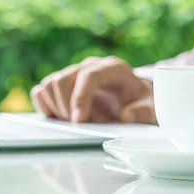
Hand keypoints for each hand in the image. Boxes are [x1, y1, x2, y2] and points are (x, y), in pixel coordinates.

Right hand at [30, 56, 154, 122]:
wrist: (135, 99)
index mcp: (112, 68)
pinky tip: (58, 118)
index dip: (81, 97)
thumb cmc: (142, 102)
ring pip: (49, 84)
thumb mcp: (152, 108)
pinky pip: (41, 91)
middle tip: (77, 127)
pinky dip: (44, 106)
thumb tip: (127, 116)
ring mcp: (74, 74)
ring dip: (54, 107)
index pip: (89, 75)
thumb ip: (144, 112)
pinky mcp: (62, 85)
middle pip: (63, 79)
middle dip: (66, 107)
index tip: (78, 121)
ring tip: (70, 123)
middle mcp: (90, 66)